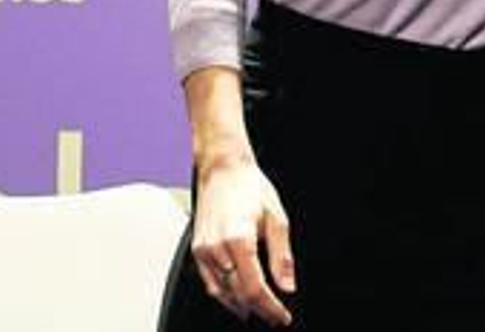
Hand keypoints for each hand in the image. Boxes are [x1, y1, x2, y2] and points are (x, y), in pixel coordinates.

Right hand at [190, 154, 296, 326]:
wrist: (224, 169)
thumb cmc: (250, 187)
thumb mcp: (277, 219)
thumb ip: (282, 257)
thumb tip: (287, 284)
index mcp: (239, 240)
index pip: (255, 289)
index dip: (270, 308)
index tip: (282, 316)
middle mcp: (217, 248)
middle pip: (237, 294)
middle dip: (258, 309)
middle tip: (274, 315)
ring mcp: (204, 250)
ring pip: (221, 291)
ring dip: (239, 305)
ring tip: (257, 311)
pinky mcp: (197, 249)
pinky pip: (209, 281)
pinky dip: (223, 293)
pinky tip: (235, 297)